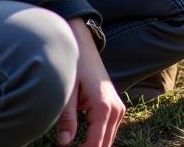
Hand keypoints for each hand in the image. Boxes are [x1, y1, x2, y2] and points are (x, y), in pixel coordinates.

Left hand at [57, 19, 124, 146]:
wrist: (85, 48)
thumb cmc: (75, 67)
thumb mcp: (67, 93)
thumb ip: (67, 119)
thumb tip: (65, 143)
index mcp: (104, 107)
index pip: (95, 145)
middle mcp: (116, 109)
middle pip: (104, 146)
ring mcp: (118, 108)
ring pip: (108, 141)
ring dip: (94, 146)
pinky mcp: (116, 107)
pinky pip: (109, 132)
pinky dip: (98, 139)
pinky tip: (84, 142)